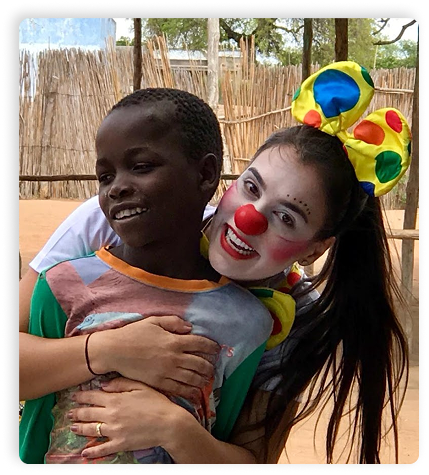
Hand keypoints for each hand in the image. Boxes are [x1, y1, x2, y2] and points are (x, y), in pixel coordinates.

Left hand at [68, 377, 182, 458]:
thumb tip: (103, 385)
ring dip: (80, 429)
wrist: (168, 424)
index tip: (74, 396)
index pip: (93, 396)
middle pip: (89, 413)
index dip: (82, 396)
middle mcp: (111, 415)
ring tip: (72, 428)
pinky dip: (92, 452)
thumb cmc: (157, 402)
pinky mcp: (120, 444)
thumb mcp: (141, 386)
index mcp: (116, 399)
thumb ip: (121, 384)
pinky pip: (102, 449)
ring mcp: (114, 431)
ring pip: (91, 430)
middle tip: (69, 413)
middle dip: (77, 412)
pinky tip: (84, 453)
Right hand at [93, 315, 219, 400]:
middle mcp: (174, 357)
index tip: (216, 349)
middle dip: (209, 366)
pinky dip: (190, 392)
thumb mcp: (154, 321)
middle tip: (212, 367)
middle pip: (200, 364)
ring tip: (206, 380)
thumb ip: (174, 322)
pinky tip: (195, 393)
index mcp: (174, 341)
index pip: (200, 343)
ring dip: (202, 380)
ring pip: (192, 378)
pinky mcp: (159, 383)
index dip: (211, 346)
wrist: (115, 351)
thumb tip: (190, 328)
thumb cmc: (133, 333)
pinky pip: (179, 389)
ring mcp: (167, 372)